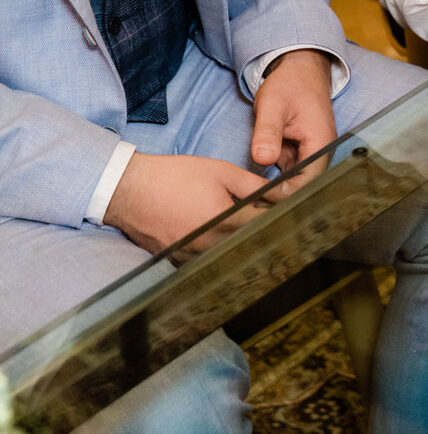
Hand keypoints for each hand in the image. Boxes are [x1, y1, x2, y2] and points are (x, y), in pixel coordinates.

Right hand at [104, 152, 270, 255]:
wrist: (131, 189)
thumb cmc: (176, 176)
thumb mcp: (221, 171)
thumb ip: (253, 185)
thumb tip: (280, 193)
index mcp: (223, 220)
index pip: (263, 227)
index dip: (279, 221)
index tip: (290, 217)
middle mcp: (209, 245)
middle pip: (247, 247)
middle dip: (262, 236)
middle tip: (274, 226)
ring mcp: (193, 257)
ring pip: (228, 257)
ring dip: (242, 246)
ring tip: (252, 233)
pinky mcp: (180, 261)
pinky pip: (208, 262)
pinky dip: (220, 253)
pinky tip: (225, 241)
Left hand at [250, 48, 337, 189]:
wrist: (298, 69)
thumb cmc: (290, 84)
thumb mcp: (273, 104)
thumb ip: (267, 131)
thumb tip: (262, 159)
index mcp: (320, 143)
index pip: (307, 183)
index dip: (285, 195)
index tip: (260, 199)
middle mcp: (319, 153)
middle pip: (303, 188)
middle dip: (279, 199)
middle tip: (251, 207)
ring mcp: (309, 155)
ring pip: (295, 184)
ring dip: (276, 193)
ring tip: (251, 202)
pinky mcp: (299, 154)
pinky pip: (289, 175)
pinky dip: (275, 182)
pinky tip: (256, 189)